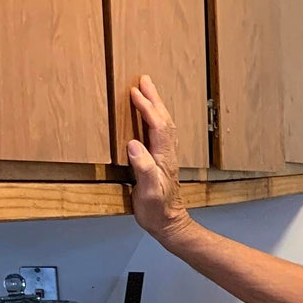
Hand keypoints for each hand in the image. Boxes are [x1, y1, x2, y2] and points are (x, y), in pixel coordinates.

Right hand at [127, 76, 191, 244]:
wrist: (169, 223)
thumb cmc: (157, 209)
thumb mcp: (147, 191)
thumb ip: (142, 168)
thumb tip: (133, 144)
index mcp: (163, 157)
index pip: (157, 126)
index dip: (147, 108)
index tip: (135, 92)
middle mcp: (167, 153)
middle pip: (163, 119)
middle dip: (154, 98)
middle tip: (144, 79)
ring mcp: (166, 156)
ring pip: (164, 124)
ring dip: (156, 105)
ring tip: (147, 90)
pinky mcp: (163, 161)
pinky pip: (161, 132)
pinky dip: (155, 119)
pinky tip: (151, 117)